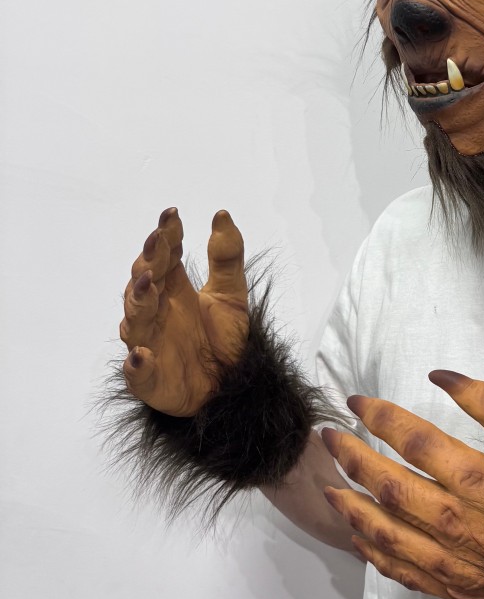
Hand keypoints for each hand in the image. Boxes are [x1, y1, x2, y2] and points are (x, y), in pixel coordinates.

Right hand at [119, 208, 249, 416]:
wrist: (232, 385)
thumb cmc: (224, 338)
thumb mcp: (232, 295)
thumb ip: (227, 258)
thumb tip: (222, 214)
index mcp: (173, 290)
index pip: (163, 257)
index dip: (166, 236)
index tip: (172, 215)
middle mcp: (156, 313)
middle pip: (144, 283)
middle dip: (149, 262)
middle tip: (158, 243)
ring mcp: (149, 343)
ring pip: (135, 321)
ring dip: (138, 302)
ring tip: (149, 284)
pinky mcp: (150, 379)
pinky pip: (139, 372)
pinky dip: (138, 365)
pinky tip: (142, 354)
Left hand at [321, 371, 483, 598]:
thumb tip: (440, 375)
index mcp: (479, 477)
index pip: (413, 439)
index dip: (380, 416)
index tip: (356, 402)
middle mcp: (456, 520)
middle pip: (388, 484)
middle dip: (351, 456)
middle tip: (330, 436)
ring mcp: (450, 559)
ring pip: (384, 530)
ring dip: (351, 504)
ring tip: (330, 485)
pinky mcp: (451, 586)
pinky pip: (400, 570)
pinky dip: (373, 551)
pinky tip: (360, 534)